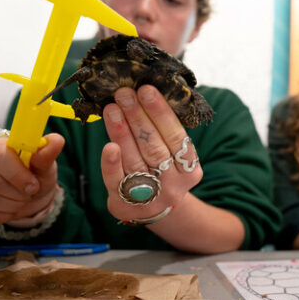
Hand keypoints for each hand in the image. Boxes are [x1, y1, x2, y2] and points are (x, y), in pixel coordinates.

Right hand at [0, 133, 64, 224]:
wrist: (30, 196)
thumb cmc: (36, 175)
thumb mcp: (46, 165)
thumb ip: (47, 154)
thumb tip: (56, 140)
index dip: (16, 174)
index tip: (33, 186)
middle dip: (16, 193)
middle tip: (29, 194)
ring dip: (9, 205)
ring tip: (20, 201)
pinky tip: (9, 210)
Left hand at [100, 85, 202, 221]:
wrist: (152, 210)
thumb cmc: (161, 170)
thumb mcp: (173, 155)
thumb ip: (163, 131)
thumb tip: (144, 93)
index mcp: (190, 170)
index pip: (177, 137)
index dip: (161, 113)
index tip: (147, 90)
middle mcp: (173, 185)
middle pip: (155, 148)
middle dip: (138, 117)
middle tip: (124, 94)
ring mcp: (150, 197)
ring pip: (135, 161)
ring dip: (122, 132)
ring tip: (112, 108)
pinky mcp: (126, 205)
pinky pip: (117, 182)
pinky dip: (112, 163)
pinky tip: (108, 145)